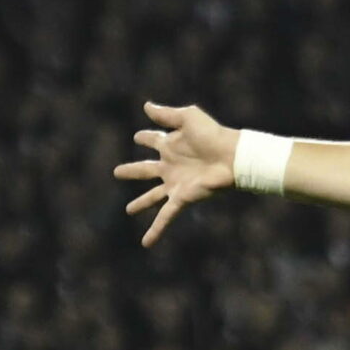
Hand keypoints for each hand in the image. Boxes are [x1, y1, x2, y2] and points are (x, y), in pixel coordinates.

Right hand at [115, 101, 238, 246]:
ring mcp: (175, 184)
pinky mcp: (182, 198)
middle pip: (145, 169)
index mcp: (171, 145)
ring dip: (141, 203)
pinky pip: (165, 217)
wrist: (232, 157)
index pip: (153, 140)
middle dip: (133, 171)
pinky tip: (146, 243)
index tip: (138, 137)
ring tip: (129, 210)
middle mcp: (171, 166)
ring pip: (152, 196)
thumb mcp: (187, 118)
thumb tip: (146, 106)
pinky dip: (156, 230)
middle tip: (117, 172)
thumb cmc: (213, 134)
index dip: (145, 138)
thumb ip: (166, 114)